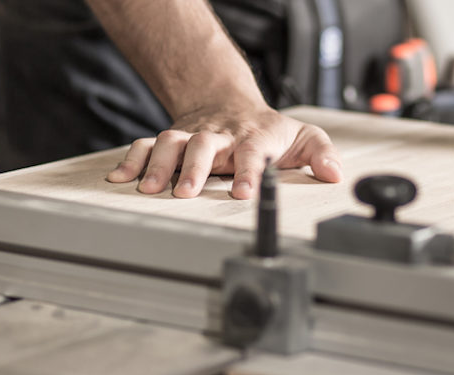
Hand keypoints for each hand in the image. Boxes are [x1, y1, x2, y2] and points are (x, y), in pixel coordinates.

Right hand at [106, 107, 342, 198]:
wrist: (228, 102)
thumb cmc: (268, 129)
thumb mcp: (303, 137)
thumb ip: (321, 154)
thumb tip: (334, 173)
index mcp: (254, 137)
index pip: (253, 152)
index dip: (249, 172)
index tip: (242, 193)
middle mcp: (220, 135)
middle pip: (205, 145)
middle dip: (194, 168)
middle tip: (184, 192)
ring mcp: (192, 136)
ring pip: (171, 143)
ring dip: (158, 164)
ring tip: (148, 188)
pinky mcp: (171, 139)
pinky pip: (146, 145)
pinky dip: (131, 160)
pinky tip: (119, 178)